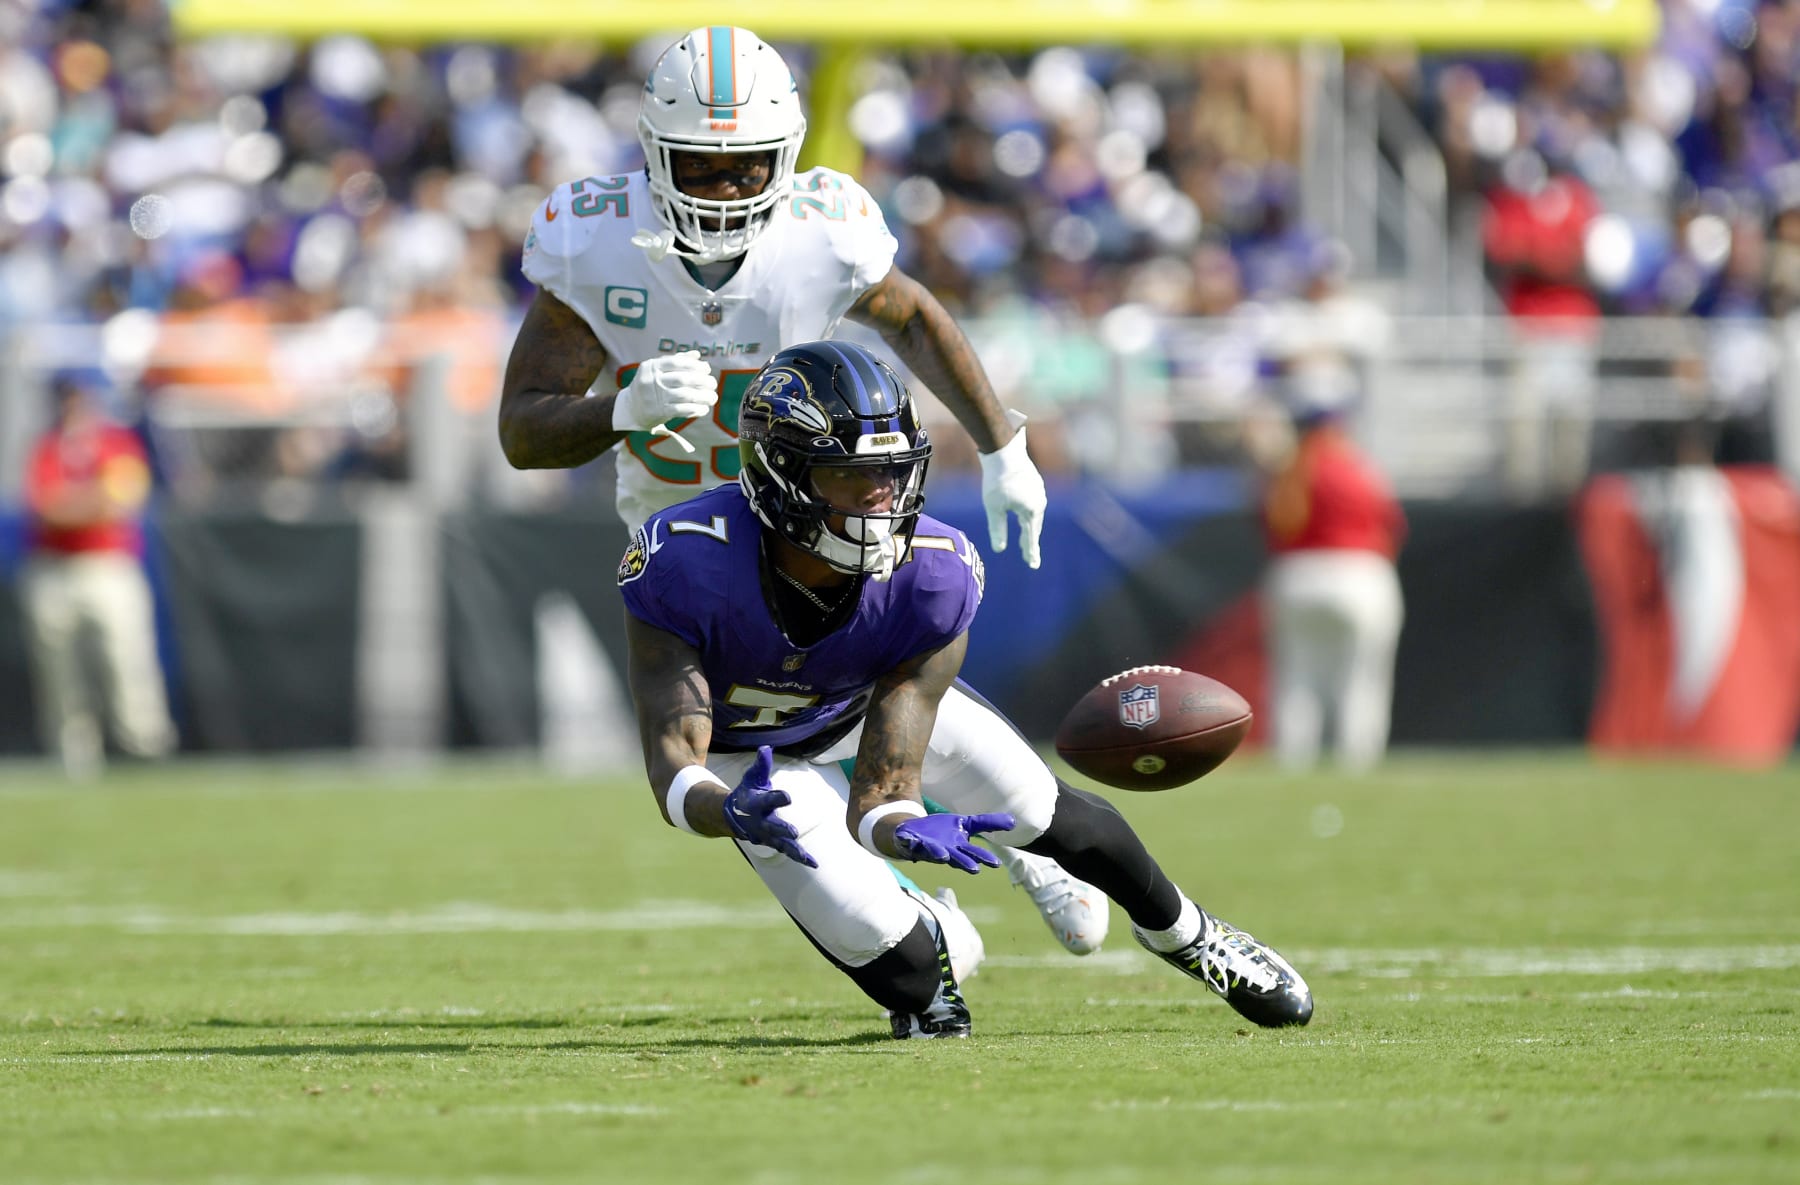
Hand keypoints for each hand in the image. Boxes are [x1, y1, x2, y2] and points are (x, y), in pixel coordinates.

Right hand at [613, 350, 716, 435]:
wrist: (631, 409)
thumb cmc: (649, 386)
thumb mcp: (657, 370)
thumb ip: (676, 361)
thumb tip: (697, 355)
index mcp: (652, 366)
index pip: (677, 362)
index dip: (695, 365)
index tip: (706, 369)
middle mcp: (652, 380)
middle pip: (683, 379)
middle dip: (702, 381)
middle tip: (713, 383)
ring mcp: (655, 397)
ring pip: (685, 395)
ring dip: (703, 396)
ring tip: (713, 397)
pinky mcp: (659, 412)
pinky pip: (682, 410)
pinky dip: (696, 409)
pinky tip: (704, 409)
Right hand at [721, 746, 816, 867]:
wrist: (734, 816)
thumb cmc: (748, 792)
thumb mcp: (752, 777)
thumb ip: (761, 765)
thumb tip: (766, 748)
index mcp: (755, 803)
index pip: (766, 800)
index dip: (776, 798)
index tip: (788, 796)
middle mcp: (760, 822)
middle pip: (772, 826)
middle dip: (782, 829)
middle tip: (793, 832)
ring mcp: (767, 835)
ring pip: (781, 844)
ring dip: (794, 850)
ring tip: (806, 856)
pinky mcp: (774, 843)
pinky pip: (788, 851)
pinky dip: (801, 858)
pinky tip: (814, 863)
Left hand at [892, 812, 1014, 873]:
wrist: (914, 832)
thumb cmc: (943, 833)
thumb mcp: (967, 824)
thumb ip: (988, 823)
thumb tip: (1014, 822)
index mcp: (959, 847)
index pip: (973, 852)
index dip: (983, 857)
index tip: (995, 864)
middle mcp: (945, 851)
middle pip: (957, 858)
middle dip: (965, 863)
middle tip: (975, 869)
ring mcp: (927, 848)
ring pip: (934, 853)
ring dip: (939, 854)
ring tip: (944, 856)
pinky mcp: (911, 842)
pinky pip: (909, 842)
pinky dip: (910, 840)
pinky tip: (910, 838)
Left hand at [977, 414, 1044, 568]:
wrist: (1003, 451)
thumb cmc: (997, 480)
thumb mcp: (994, 508)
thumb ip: (998, 529)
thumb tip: (999, 549)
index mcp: (1031, 511)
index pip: (1031, 537)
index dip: (1031, 552)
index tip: (1033, 565)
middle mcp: (1039, 502)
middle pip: (1034, 526)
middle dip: (1030, 541)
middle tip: (1027, 556)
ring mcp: (1039, 491)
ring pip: (1034, 514)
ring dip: (1029, 527)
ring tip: (1025, 538)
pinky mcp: (1034, 482)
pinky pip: (1033, 503)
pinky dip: (1028, 513)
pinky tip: (1022, 514)